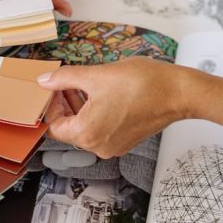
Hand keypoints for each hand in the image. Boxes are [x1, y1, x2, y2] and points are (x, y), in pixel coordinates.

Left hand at [37, 58, 190, 157]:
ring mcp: (112, 147)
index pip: (53, 127)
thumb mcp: (96, 75)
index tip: (52, 88)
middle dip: (63, 105)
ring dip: (79, 108)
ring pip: (84, 129)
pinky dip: (95, 114)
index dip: (49, 106)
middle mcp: (97, 147)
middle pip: (68, 129)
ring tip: (82, 85)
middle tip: (65, 83)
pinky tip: (99, 94)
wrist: (178, 93)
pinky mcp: (124, 141)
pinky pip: (100, 131)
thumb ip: (65, 78)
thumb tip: (44, 81)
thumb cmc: (142, 84)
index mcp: (86, 133)